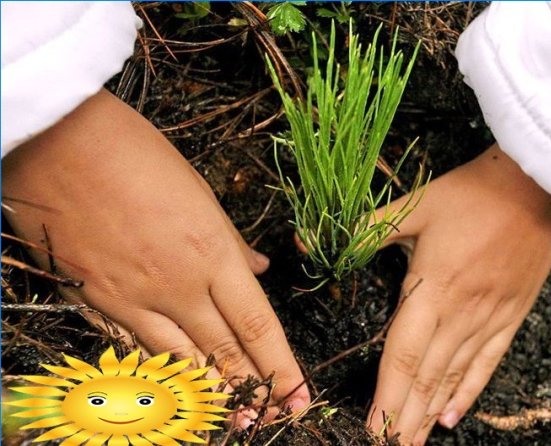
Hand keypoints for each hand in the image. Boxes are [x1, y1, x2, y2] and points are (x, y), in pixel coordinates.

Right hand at [2, 90, 309, 418]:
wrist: (61, 143)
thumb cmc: (136, 155)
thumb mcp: (199, 191)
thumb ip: (230, 241)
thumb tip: (256, 269)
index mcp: (211, 253)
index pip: (258, 324)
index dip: (281, 366)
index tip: (299, 395)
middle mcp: (178, 285)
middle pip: (224, 351)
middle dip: (252, 391)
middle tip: (269, 420)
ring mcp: (133, 298)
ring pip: (179, 360)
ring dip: (208, 392)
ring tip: (230, 417)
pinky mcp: (94, 302)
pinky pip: (133, 350)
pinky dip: (156, 374)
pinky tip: (171, 390)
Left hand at [367, 144, 550, 444]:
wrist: (539, 186)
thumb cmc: (473, 193)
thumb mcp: (415, 205)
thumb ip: (364, 231)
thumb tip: (308, 239)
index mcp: (432, 287)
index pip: (403, 356)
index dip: (386, 397)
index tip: (373, 429)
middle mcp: (460, 313)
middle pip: (426, 377)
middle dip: (404, 418)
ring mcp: (490, 318)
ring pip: (454, 377)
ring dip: (430, 413)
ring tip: (413, 444)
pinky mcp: (512, 316)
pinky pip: (488, 363)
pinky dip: (469, 393)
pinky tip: (452, 417)